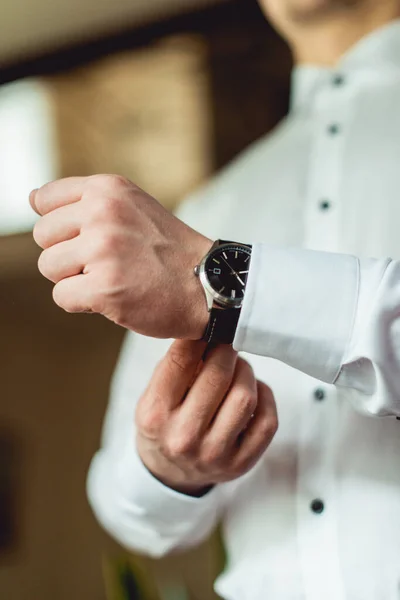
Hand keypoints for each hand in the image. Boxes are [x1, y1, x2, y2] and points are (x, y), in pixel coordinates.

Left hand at [30, 175, 211, 339]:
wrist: (209, 283)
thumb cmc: (169, 250)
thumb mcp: (133, 206)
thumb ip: (86, 201)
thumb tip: (32, 198)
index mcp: (108, 189)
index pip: (44, 199)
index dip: (61, 226)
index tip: (86, 238)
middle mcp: (103, 213)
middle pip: (43, 236)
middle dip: (67, 254)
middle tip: (103, 263)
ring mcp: (103, 250)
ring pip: (49, 267)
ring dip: (74, 279)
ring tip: (111, 278)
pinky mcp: (104, 287)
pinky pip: (62, 297)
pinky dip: (83, 303)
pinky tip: (113, 297)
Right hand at [136, 340, 277, 495]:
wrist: (168, 474)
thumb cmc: (163, 425)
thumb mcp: (153, 395)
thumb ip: (177, 365)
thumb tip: (211, 331)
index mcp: (155, 415)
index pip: (182, 361)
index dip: (200, 336)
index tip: (209, 324)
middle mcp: (183, 437)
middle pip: (219, 375)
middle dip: (226, 351)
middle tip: (227, 344)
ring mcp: (214, 454)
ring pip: (246, 396)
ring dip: (245, 372)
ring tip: (237, 368)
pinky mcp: (240, 464)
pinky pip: (267, 420)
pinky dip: (264, 396)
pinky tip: (252, 391)